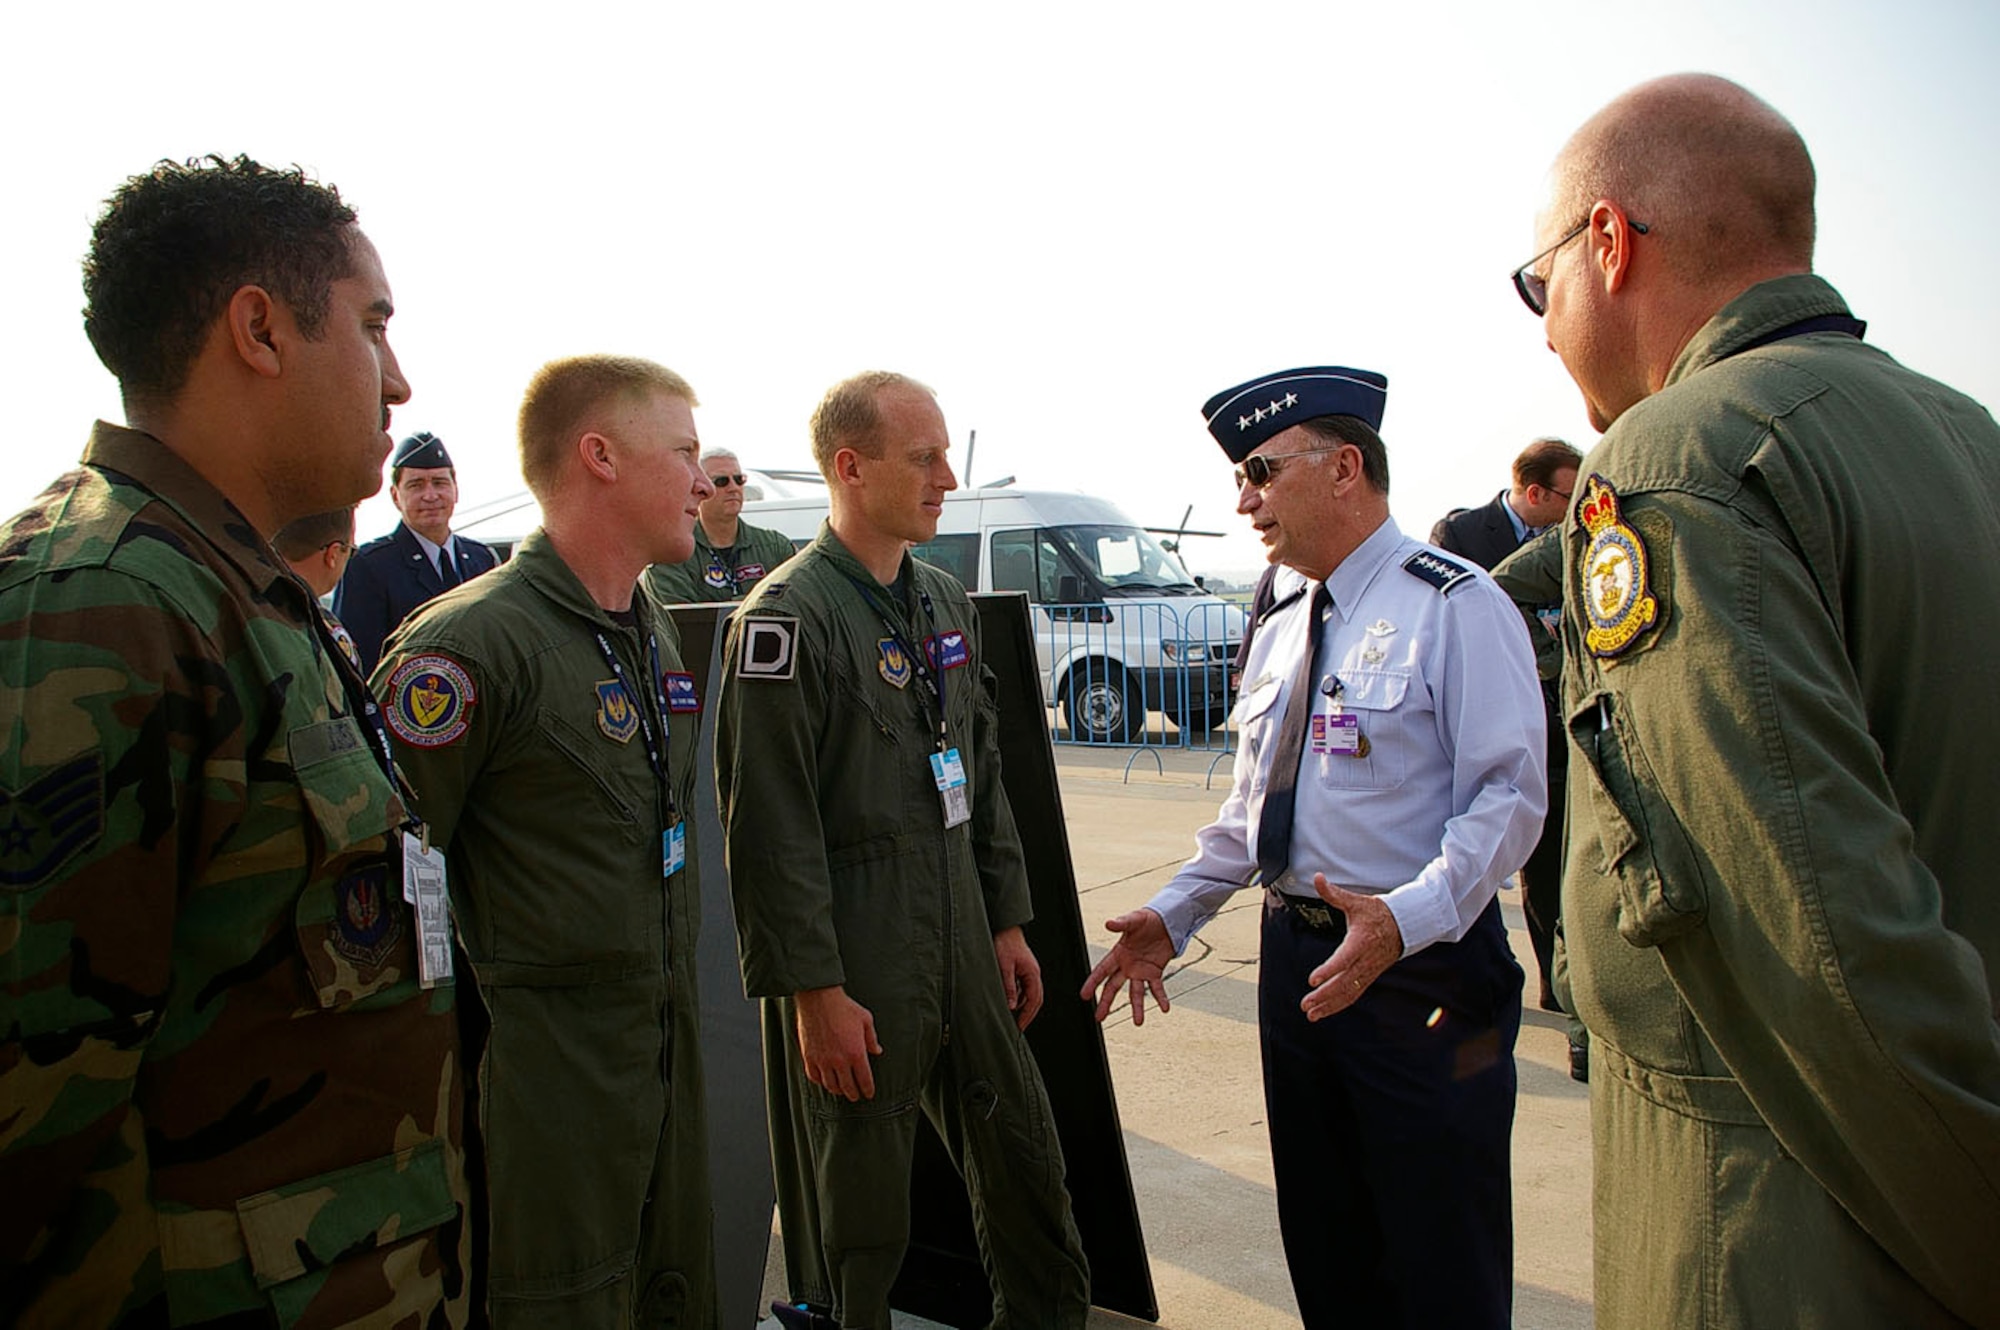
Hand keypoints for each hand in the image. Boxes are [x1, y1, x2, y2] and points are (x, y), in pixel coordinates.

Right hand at [794, 985, 882, 1100]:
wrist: (818, 999)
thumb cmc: (843, 1007)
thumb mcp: (866, 1020)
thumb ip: (872, 1038)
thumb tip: (877, 1051)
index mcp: (856, 1053)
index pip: (864, 1079)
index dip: (868, 1089)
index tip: (869, 1094)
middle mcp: (839, 1060)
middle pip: (848, 1087)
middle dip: (854, 1094)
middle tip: (856, 1096)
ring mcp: (822, 1060)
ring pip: (831, 1085)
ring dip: (838, 1090)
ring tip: (842, 1090)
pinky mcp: (809, 1057)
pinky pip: (814, 1077)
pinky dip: (821, 1082)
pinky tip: (825, 1081)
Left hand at [992, 926, 1044, 1030]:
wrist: (1005, 928)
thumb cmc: (1005, 943)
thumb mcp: (1004, 966)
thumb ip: (1008, 987)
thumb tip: (1011, 1005)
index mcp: (1033, 973)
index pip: (1034, 1000)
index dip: (1027, 1015)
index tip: (1020, 1027)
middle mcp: (1034, 974)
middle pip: (1036, 1000)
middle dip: (1028, 1015)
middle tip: (1019, 1027)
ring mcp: (1029, 972)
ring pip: (1030, 994)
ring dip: (1023, 1006)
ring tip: (1013, 1018)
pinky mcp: (1023, 970)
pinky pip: (1024, 988)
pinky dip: (1019, 997)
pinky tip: (1010, 1002)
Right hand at [1079, 908, 1174, 1025]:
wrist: (1166, 921)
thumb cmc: (1147, 919)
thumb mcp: (1134, 919)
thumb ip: (1121, 923)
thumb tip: (1109, 923)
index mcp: (1118, 954)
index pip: (1101, 971)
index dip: (1092, 983)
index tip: (1084, 996)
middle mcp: (1127, 966)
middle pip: (1113, 987)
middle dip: (1106, 1003)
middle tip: (1099, 1017)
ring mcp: (1140, 971)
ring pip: (1135, 993)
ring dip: (1137, 1008)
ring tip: (1138, 1022)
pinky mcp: (1155, 972)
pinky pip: (1157, 988)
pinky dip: (1161, 998)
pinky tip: (1164, 1008)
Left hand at [1300, 874, 1403, 1020]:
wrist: (1403, 926)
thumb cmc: (1377, 913)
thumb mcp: (1356, 901)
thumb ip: (1334, 893)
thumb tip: (1318, 877)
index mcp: (1361, 941)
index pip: (1343, 959)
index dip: (1329, 970)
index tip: (1313, 979)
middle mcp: (1365, 960)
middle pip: (1344, 982)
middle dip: (1324, 995)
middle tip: (1305, 1003)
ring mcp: (1367, 971)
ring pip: (1348, 992)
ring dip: (1329, 1005)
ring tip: (1310, 1013)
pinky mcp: (1368, 977)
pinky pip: (1353, 994)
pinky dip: (1338, 1005)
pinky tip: (1322, 1011)